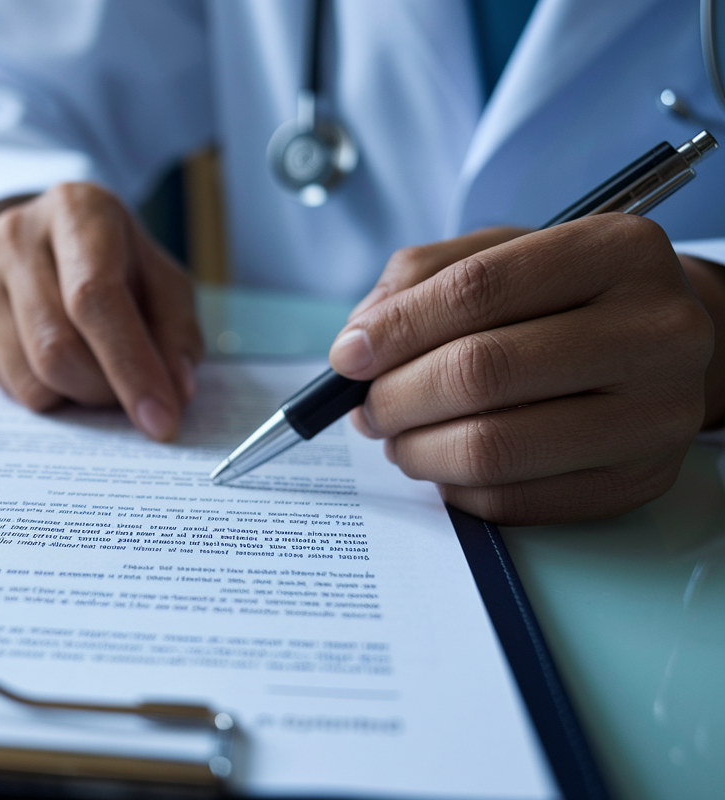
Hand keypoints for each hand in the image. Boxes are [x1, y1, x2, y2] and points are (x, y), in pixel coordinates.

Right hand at [0, 183, 202, 440]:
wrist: (54, 237)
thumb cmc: (118, 262)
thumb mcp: (164, 281)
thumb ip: (176, 333)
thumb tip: (175, 394)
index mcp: (76, 211)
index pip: (95, 297)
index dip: (130, 365)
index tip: (161, 420)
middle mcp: (17, 236)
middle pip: (57, 347)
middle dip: (104, 390)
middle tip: (131, 394)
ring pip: (30, 377)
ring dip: (76, 398)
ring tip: (99, 374)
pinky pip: (7, 385)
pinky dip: (47, 395)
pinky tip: (64, 367)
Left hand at [329, 215, 715, 524]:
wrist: (659, 347)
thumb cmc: (563, 295)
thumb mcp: (498, 251)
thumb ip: (419, 280)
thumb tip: (358, 343)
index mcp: (617, 250)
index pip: (479, 290)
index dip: (396, 329)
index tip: (349, 356)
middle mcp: (655, 331)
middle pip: (482, 372)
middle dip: (397, 396)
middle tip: (367, 407)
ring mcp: (657, 414)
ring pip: (494, 448)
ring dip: (418, 450)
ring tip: (399, 436)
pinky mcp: (641, 481)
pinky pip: (515, 502)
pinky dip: (456, 487)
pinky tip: (446, 461)